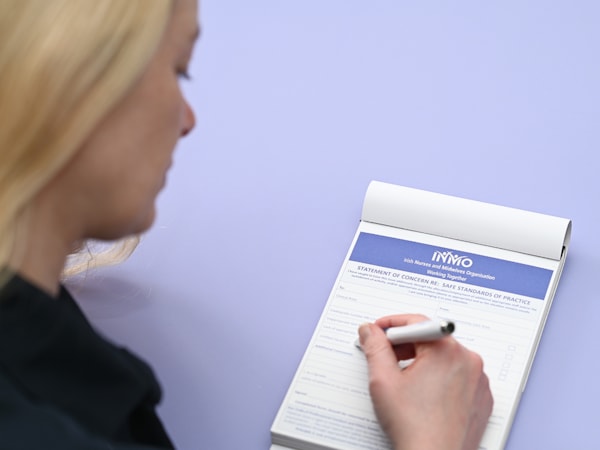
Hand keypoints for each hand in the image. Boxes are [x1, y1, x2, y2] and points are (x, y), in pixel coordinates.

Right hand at [358, 314, 492, 449]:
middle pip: (431, 339)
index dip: (391, 325)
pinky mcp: (482, 398)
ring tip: (404, 383)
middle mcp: (468, 360)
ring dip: (423, 362)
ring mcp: (478, 380)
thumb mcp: (383, 380)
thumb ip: (374, 347)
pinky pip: (458, 377)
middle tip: (386, 359)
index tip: (378, 332)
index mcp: (446, 350)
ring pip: (444, 358)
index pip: (416, 321)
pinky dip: (440, 379)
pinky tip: (423, 395)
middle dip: (405, 345)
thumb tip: (370, 331)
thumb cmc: (414, 427)